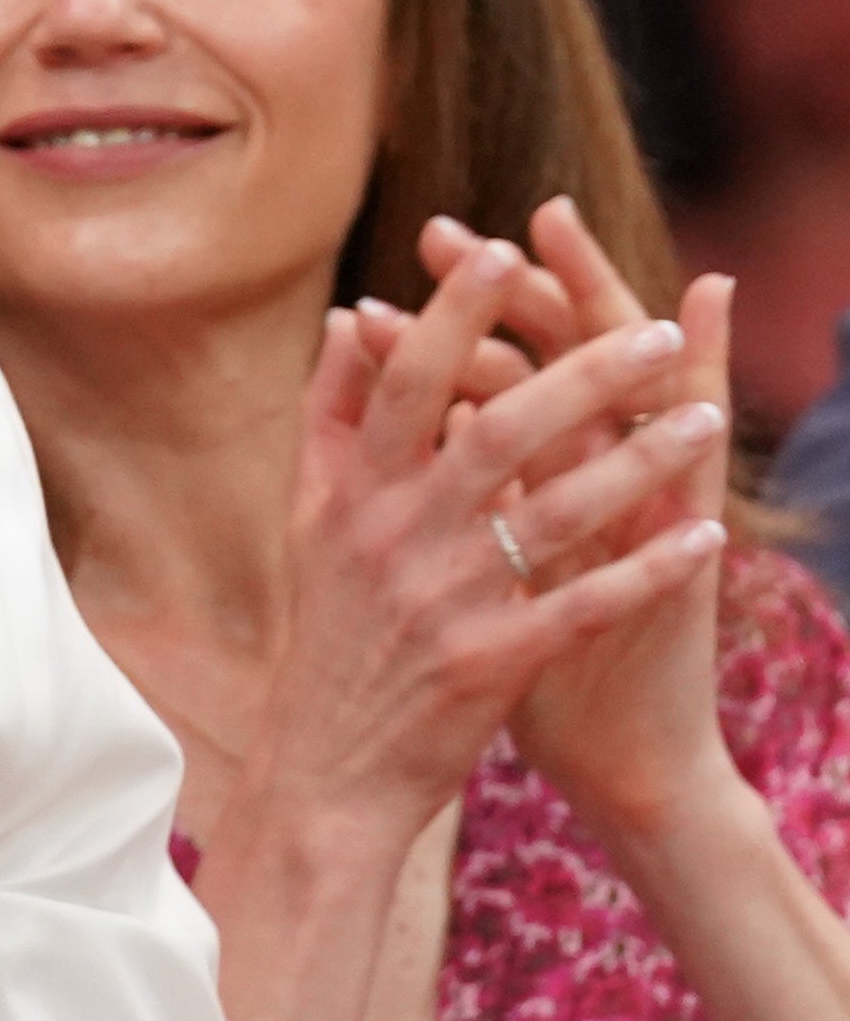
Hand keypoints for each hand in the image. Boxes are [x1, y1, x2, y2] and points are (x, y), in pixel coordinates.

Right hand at [244, 235, 725, 864]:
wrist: (325, 770)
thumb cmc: (331, 635)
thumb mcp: (312, 522)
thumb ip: (330, 418)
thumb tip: (345, 321)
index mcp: (354, 494)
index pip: (407, 382)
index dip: (455, 312)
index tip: (507, 251)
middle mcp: (396, 536)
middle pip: (493, 431)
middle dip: (577, 376)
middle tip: (651, 333)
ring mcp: (444, 601)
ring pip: (550, 512)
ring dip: (635, 463)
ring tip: (705, 421)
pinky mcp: (491, 663)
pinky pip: (582, 606)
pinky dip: (646, 571)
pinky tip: (708, 539)